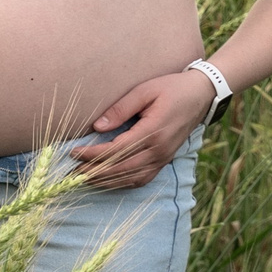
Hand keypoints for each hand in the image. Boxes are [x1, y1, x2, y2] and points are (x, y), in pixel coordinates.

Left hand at [69, 70, 210, 189]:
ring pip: (130, 177)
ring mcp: (163, 158)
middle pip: (121, 169)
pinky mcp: (164, 160)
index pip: (116, 150)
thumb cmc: (171, 88)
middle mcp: (159, 151)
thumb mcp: (144, 91)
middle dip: (94, 172)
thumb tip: (97, 127)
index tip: (74, 153)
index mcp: (152, 132)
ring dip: (106, 181)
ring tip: (83, 179)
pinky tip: (107, 181)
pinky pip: (142, 178)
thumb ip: (120, 108)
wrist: (200, 95)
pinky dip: (123, 183)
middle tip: (71, 173)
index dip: (93, 154)